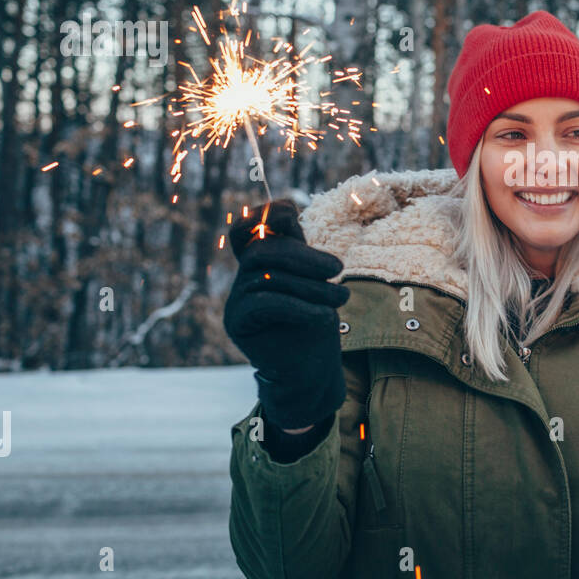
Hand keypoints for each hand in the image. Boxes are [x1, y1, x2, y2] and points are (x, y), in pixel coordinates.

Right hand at [223, 199, 349, 430]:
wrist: (308, 370)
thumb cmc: (315, 321)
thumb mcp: (313, 279)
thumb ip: (298, 249)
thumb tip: (284, 207)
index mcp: (260, 262)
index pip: (246, 228)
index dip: (263, 214)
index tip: (292, 214)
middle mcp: (243, 278)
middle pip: (263, 250)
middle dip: (305, 256)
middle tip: (338, 270)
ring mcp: (236, 300)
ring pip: (268, 276)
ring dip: (312, 286)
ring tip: (341, 300)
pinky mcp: (238, 323)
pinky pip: (265, 302)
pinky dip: (300, 307)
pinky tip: (324, 317)